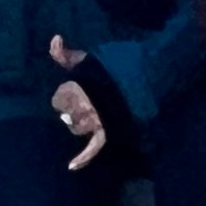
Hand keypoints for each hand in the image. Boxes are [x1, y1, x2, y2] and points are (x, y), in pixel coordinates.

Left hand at [46, 35, 109, 170]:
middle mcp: (84, 105)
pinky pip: (94, 148)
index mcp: (78, 87)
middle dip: (71, 109)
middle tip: (81, 103)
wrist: (150, 76)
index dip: (64, 95)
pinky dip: (83, 158)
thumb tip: (55, 38)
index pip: (59, 98)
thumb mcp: (90, 56)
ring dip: (79, 125)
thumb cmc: (119, 64)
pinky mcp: (109, 132)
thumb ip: (68, 54)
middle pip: (67, 114)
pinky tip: (71, 166)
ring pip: (78, 129)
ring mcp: (97, 120)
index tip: (71, 91)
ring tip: (86, 117)